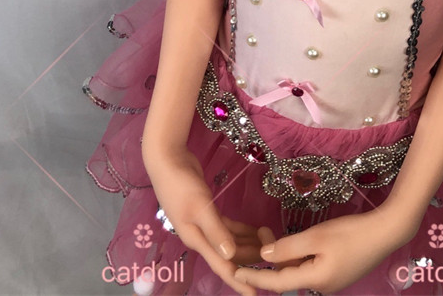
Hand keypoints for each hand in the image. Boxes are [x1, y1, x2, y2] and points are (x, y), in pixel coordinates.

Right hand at [143, 143, 274, 294]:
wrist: (167, 160)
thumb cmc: (180, 184)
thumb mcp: (199, 207)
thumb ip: (216, 231)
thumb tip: (231, 255)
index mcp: (197, 240)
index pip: (222, 266)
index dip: (238, 282)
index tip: (254, 295)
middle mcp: (201, 237)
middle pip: (230, 255)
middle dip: (251, 258)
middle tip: (275, 258)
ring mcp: (204, 224)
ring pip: (231, 241)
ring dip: (249, 243)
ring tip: (270, 244)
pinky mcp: (208, 211)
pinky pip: (228, 227)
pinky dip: (241, 230)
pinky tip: (256, 230)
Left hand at [231, 208, 412, 294]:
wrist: (387, 232)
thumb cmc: (351, 233)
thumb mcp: (316, 237)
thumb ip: (288, 248)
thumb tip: (264, 256)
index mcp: (314, 281)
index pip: (276, 283)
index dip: (254, 277)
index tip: (234, 272)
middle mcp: (320, 287)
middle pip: (287, 277)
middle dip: (268, 260)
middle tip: (258, 234)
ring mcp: (331, 281)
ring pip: (298, 271)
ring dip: (283, 256)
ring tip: (270, 233)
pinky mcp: (338, 272)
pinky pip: (310, 267)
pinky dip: (297, 255)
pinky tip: (293, 241)